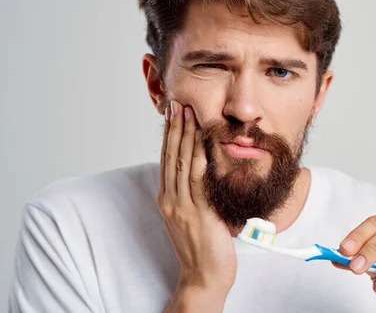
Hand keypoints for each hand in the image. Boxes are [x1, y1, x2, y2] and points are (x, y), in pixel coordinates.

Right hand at [159, 100, 236, 299]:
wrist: (204, 276)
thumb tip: (200, 172)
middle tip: (177, 103)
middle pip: (171, 156)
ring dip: (184, 135)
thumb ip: (192, 194)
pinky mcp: (198, 212)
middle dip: (174, 128)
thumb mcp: (192, 216)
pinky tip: (201, 139)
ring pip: (181, 162)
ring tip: (187, 112)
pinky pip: (197, 178)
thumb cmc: (202, 247)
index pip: (167, 160)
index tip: (173, 114)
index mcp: (168, 199)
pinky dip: (198, 155)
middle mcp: (171, 200)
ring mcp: (182, 205)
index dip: (169, 135)